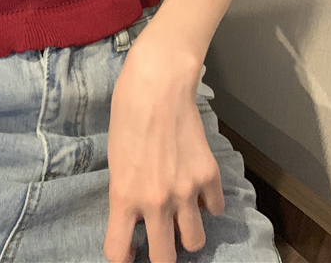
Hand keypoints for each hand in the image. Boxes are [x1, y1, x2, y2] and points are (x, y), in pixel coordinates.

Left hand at [103, 30, 224, 262]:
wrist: (158, 85)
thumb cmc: (126, 113)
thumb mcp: (115, 157)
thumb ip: (126, 191)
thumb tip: (136, 215)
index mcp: (124, 195)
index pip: (118, 251)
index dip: (121, 255)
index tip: (126, 251)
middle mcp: (156, 202)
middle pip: (164, 259)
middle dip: (160, 254)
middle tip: (158, 240)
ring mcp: (186, 192)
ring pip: (194, 242)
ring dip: (186, 234)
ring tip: (180, 217)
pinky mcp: (209, 177)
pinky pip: (215, 210)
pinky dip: (207, 205)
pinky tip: (197, 189)